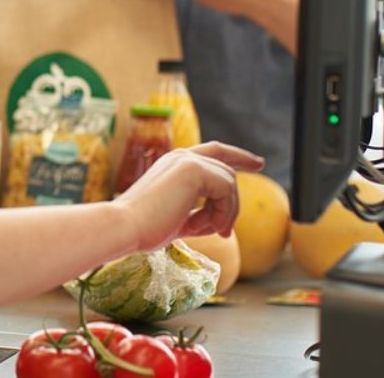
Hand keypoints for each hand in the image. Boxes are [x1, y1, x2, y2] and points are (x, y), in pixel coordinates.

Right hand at [115, 141, 263, 248]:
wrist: (124, 227)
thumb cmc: (145, 228)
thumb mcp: (178, 219)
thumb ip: (200, 214)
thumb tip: (223, 222)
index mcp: (174, 164)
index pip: (215, 152)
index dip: (239, 156)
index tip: (259, 163)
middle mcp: (182, 156)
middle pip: (227, 170)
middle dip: (232, 203)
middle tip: (224, 232)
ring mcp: (188, 160)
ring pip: (230, 183)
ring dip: (223, 213)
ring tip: (202, 232)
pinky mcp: (194, 170)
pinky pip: (227, 190)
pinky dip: (221, 214)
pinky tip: (202, 228)